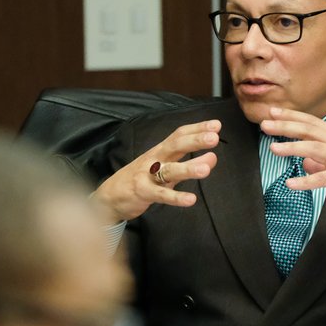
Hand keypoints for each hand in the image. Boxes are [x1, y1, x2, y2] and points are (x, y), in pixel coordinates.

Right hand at [92, 121, 219, 221]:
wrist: (109, 196)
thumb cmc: (142, 179)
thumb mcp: (164, 168)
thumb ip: (188, 163)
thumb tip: (213, 157)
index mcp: (161, 151)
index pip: (179, 135)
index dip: (197, 129)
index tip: (216, 125)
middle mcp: (155, 159)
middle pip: (175, 146)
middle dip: (194, 141)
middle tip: (214, 138)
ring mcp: (147, 175)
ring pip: (169, 170)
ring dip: (188, 168)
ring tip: (206, 169)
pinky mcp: (142, 192)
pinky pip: (161, 195)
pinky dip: (176, 197)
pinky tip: (191, 200)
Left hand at [260, 107, 325, 210]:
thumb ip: (323, 161)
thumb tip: (307, 164)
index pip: (311, 121)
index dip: (292, 115)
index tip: (273, 111)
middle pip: (309, 129)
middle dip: (286, 125)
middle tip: (265, 123)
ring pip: (314, 148)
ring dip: (292, 147)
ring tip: (273, 148)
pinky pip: (323, 177)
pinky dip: (306, 180)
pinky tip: (291, 183)